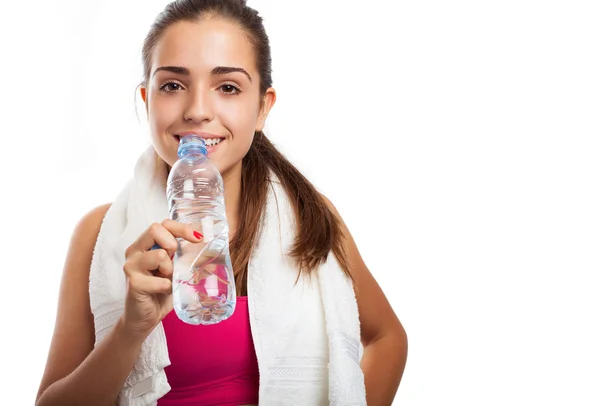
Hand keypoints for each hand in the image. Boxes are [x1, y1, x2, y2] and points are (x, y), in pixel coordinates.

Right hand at [121, 219, 201, 337]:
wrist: (145, 318)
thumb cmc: (160, 290)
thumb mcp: (173, 268)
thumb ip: (181, 254)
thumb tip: (205, 242)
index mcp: (144, 245)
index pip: (163, 224)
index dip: (182, 228)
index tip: (198, 238)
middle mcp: (134, 251)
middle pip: (155, 229)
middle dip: (172, 244)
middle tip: (174, 260)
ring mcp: (131, 266)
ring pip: (159, 255)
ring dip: (170, 269)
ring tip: (166, 279)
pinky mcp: (134, 284)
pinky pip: (161, 281)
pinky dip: (168, 288)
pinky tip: (163, 292)